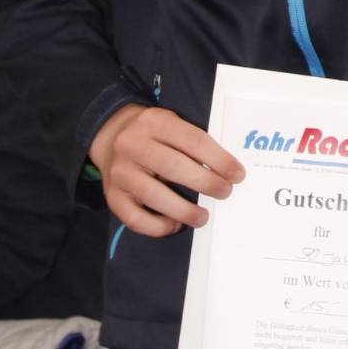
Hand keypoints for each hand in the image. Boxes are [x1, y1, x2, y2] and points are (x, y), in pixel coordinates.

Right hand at [90, 103, 244, 237]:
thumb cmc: (152, 134)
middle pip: (173, 166)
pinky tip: (174, 224)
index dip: (218, 159)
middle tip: (225, 193)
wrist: (110, 135)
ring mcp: (120, 172)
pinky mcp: (112, 196)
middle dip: (205, 183)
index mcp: (154, 122)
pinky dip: (157, 226)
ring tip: (203, 217)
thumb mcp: (170, 123)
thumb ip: (192, 141)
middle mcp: (132, 145)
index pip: (192, 140)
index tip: (237, 174)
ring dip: (184, 210)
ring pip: (153, 195)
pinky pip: (134, 218)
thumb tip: (226, 170)